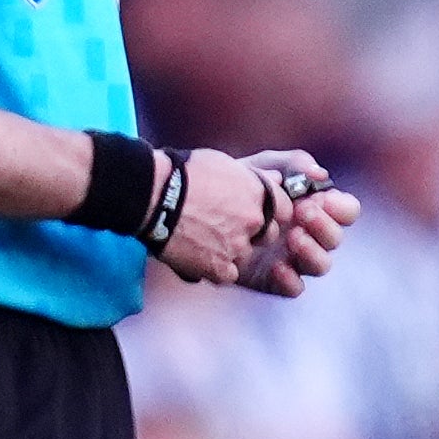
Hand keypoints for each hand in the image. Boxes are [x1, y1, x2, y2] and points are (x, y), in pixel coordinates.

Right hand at [152, 148, 280, 284]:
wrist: (153, 195)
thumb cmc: (183, 173)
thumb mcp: (224, 164)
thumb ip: (253, 176)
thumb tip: (276, 179)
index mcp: (258, 194)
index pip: (284, 210)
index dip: (270, 212)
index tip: (255, 212)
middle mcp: (254, 221)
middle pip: (268, 235)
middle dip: (252, 233)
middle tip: (224, 226)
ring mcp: (238, 246)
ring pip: (246, 256)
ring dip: (231, 251)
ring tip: (205, 240)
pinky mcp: (219, 267)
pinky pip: (228, 274)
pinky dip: (216, 268)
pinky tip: (200, 256)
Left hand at [230, 147, 356, 297]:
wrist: (202, 211)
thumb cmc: (238, 185)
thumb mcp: (263, 166)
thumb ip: (291, 163)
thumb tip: (320, 175)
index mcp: (316, 208)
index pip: (346, 211)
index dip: (341, 208)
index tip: (323, 199)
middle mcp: (310, 236)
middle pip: (335, 239)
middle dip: (323, 226)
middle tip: (302, 212)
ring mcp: (294, 260)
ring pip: (322, 266)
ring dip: (312, 251)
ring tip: (292, 237)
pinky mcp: (274, 280)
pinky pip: (295, 288)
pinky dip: (291, 279)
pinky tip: (276, 265)